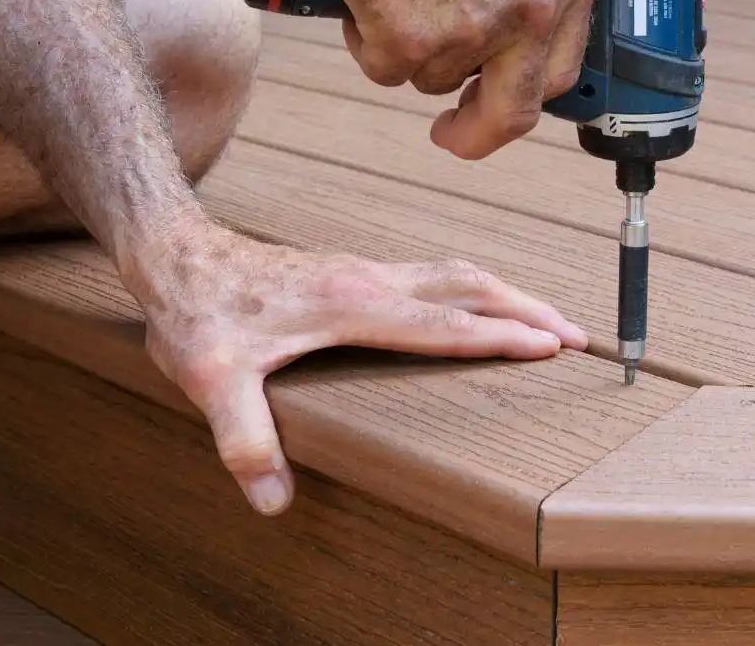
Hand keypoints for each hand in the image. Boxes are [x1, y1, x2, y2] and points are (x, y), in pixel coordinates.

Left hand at [128, 223, 588, 515]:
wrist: (177, 256)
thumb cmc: (196, 313)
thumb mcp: (209, 380)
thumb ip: (243, 439)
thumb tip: (272, 499)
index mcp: (352, 303)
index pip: (443, 324)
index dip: (498, 337)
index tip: (550, 346)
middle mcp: (371, 279)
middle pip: (470, 287)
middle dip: (528, 310)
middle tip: (578, 336)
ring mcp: (368, 270)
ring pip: (458, 274)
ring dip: (509, 294)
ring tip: (549, 320)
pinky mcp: (359, 271)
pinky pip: (437, 275)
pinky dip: (477, 291)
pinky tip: (481, 307)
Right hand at [308, 0, 601, 160]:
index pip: (564, 61)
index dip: (528, 85)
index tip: (503, 97)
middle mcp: (534, 9)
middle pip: (515, 109)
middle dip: (480, 130)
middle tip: (452, 130)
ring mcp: (476, 33)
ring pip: (435, 77)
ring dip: (408, 48)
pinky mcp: (413, 45)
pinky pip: (384, 67)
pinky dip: (366, 39)